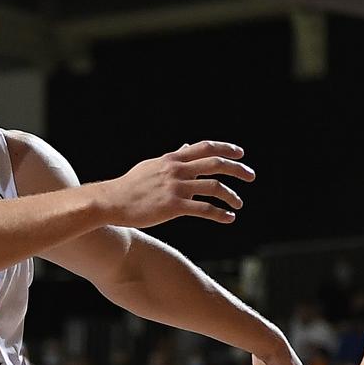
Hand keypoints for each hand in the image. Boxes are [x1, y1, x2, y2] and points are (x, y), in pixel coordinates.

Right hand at [99, 141, 255, 227]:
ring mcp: (175, 188)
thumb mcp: (152, 165)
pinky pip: (205, 209)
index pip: (205, 148)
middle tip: (250, 176)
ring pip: (214, 187)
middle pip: (215, 164)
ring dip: (232, 196)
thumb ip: (173, 157)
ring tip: (238, 203)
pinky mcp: (174, 206)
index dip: (225, 149)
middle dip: (237, 169)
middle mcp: (176, 170)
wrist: (112, 201)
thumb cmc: (131, 185)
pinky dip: (220, 213)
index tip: (240, 153)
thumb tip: (186, 147)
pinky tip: (228, 218)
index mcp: (172, 159)